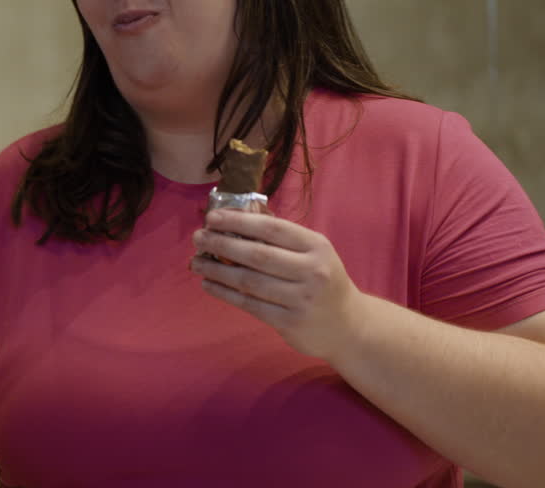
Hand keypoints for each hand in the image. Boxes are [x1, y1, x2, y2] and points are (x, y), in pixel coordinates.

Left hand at [189, 210, 369, 361]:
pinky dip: (224, 292)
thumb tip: (234, 218)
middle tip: (197, 238)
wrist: (348, 325)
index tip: (212, 218)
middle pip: (257, 254)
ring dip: (216, 270)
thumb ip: (280, 238)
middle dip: (221, 244)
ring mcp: (301, 298)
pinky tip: (208, 284)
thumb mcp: (312, 253)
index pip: (272, 228)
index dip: (239, 221)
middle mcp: (311, 270)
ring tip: (195, 262)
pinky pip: (249, 304)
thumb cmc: (322, 280)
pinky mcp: (289, 322)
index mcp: (316, 246)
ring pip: (249, 281)